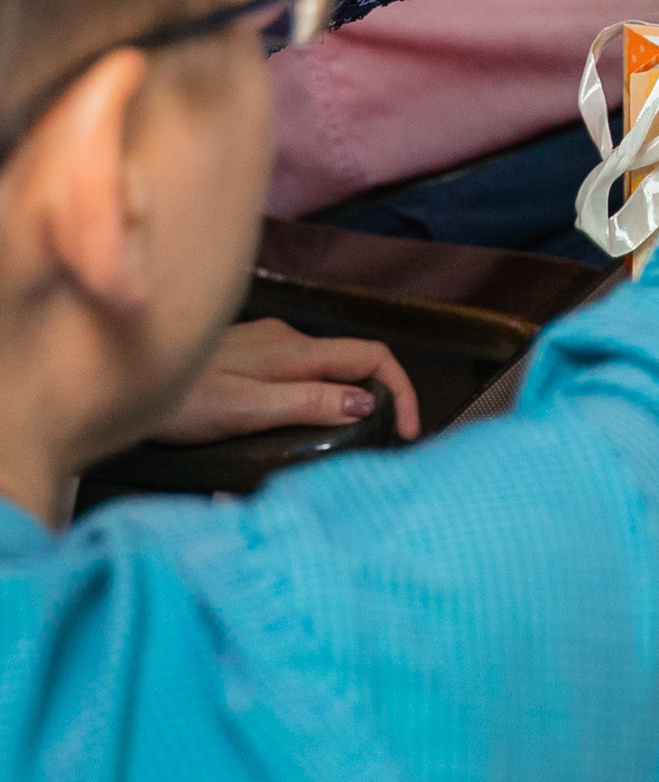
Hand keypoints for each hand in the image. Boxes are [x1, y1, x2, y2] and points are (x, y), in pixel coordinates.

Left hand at [160, 316, 420, 445]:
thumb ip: (307, 403)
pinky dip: (319, 394)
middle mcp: (287, 339)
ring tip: (348, 441)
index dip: (401, 390)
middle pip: (354, 360)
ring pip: (326, 367)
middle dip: (381, 396)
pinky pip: (301, 372)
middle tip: (386, 442)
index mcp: (294, 351)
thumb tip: (366, 402)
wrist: (128, 379)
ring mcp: (267, 344)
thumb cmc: (180, 403)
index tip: (408, 431)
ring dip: (348, 397)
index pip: (371, 356)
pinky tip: (302, 422)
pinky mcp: (250, 356)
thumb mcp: (246, 410)